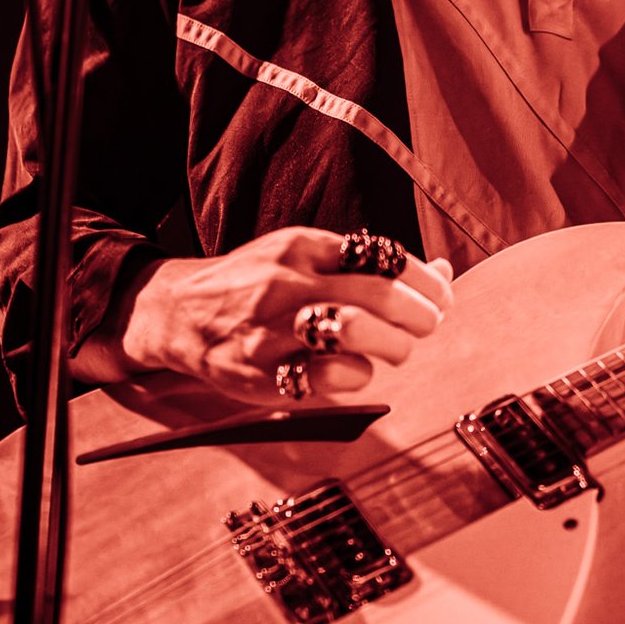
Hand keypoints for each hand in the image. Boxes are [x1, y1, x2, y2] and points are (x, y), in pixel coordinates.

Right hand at [105, 227, 453, 404]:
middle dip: (420, 317)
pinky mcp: (262, 372)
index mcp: (303, 246)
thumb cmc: (257, 284)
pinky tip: (355, 372)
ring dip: (394, 346)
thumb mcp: (306, 256)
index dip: (426, 282)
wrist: (180, 313)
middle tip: (426, 327)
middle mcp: (287, 281)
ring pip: (355, 331)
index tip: (440, 298)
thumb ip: (370, 265)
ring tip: (395, 351)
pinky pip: (326, 378)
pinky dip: (356, 377)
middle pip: (378, 295)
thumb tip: (444, 273)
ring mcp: (272, 327)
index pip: (384, 256)